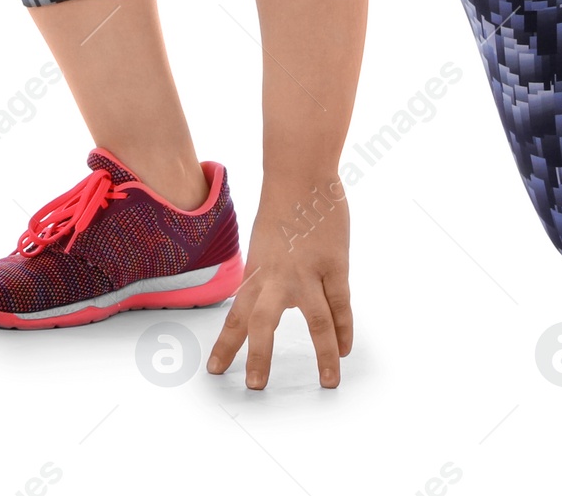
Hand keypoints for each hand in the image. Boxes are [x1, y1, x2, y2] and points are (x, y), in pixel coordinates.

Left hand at [206, 172, 352, 389]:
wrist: (300, 174)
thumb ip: (269, 275)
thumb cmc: (282, 206)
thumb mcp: (264, 245)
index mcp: (256, 273)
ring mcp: (308, 272)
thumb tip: (280, 300)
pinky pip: (341, 305)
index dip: (226, 345)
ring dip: (324, 355)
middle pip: (262, 324)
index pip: (236, 316)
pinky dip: (345, 329)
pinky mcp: (335, 265)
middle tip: (256, 386)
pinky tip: (346, 349)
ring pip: (316, 322)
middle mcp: (277, 276)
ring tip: (329, 381)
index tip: (215, 370)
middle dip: (258, 357)